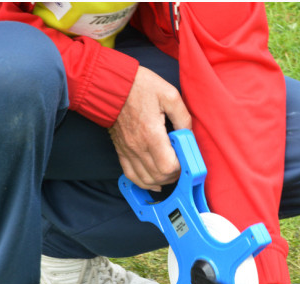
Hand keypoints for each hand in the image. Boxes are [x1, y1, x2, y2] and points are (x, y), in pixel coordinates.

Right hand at [109, 66, 191, 191]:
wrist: (110, 85)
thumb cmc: (140, 87)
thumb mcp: (169, 95)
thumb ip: (183, 117)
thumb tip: (190, 135)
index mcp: (152, 133)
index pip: (168, 166)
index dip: (181, 167)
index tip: (186, 158)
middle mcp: (138, 146)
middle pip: (159, 176)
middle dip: (174, 175)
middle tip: (182, 164)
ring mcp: (128, 151)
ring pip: (146, 180)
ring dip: (161, 181)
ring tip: (171, 172)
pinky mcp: (122, 151)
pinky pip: (131, 175)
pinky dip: (144, 182)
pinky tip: (155, 182)